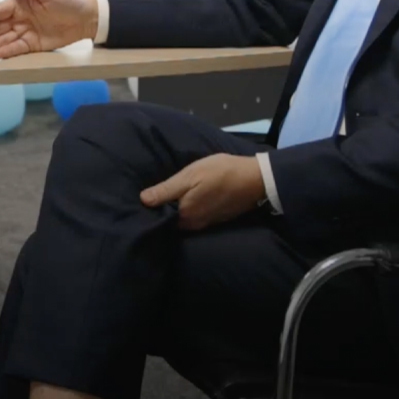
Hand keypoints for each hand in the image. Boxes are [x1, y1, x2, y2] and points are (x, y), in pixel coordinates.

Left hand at [139, 154, 266, 230]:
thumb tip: (143, 200)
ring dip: (176, 209)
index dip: (152, 207)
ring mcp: (205, 224)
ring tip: (167, 195)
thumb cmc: (220, 172)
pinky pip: (195, 217)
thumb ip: (166, 190)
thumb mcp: (189, 175)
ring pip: (183, 218)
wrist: (255, 179)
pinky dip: (189, 210)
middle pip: (171, 219)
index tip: (143, 197)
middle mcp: (193, 225)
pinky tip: (188, 198)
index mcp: (184, 215)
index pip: (159, 216)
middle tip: (154, 193)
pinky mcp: (215, 220)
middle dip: (162, 209)